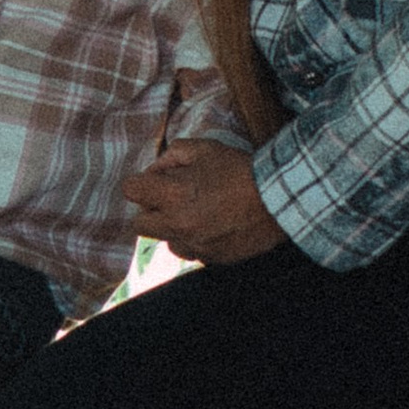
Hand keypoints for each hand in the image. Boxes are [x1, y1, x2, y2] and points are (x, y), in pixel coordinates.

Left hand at [124, 138, 285, 267]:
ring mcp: (195, 245)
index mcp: (174, 195)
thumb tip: (156, 169)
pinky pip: (191, 252)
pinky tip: (212, 226)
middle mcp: (178, 224)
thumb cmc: (240, 170)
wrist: (278, 201)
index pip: (131, 191)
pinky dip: (196, 241)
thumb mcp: (206, 148)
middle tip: (169, 200)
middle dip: (149, 210)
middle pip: (139, 224)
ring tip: (195, 214)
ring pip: (166, 241)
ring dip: (173, 228)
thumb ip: (174, 154)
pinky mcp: (211, 259)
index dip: (140, 183)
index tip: (153, 182)